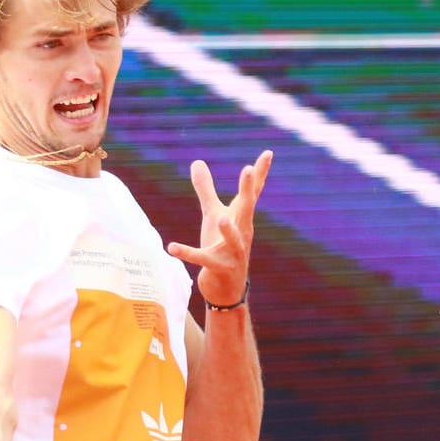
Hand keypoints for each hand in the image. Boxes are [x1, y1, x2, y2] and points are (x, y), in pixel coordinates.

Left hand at [166, 150, 272, 309]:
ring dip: (228, 230)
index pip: (253, 193)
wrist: (226, 288)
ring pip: (234, 239)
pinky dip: (188, 253)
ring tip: (221, 218)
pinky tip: (171, 247)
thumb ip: (206, 190)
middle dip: (248, 190)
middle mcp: (242, 233)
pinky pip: (203, 260)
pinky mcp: (219, 268)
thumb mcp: (214, 215)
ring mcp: (233, 252)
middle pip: (247, 209)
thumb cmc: (222, 247)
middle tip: (248, 170)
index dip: (260, 173)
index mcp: (242, 218)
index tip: (268, 153)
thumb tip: (197, 161)